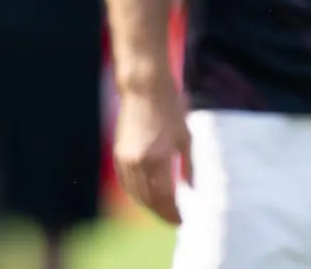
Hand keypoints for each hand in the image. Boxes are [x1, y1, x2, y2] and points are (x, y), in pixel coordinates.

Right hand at [113, 81, 192, 224]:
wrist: (144, 89)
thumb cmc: (169, 109)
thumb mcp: (185, 138)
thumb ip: (188, 166)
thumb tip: (191, 189)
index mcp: (158, 159)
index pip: (165, 197)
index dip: (172, 213)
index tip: (182, 221)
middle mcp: (138, 162)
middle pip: (149, 199)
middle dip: (161, 213)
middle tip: (174, 220)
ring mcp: (125, 158)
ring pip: (135, 193)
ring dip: (149, 205)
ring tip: (162, 211)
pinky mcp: (118, 153)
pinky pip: (126, 182)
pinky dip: (136, 193)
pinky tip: (146, 196)